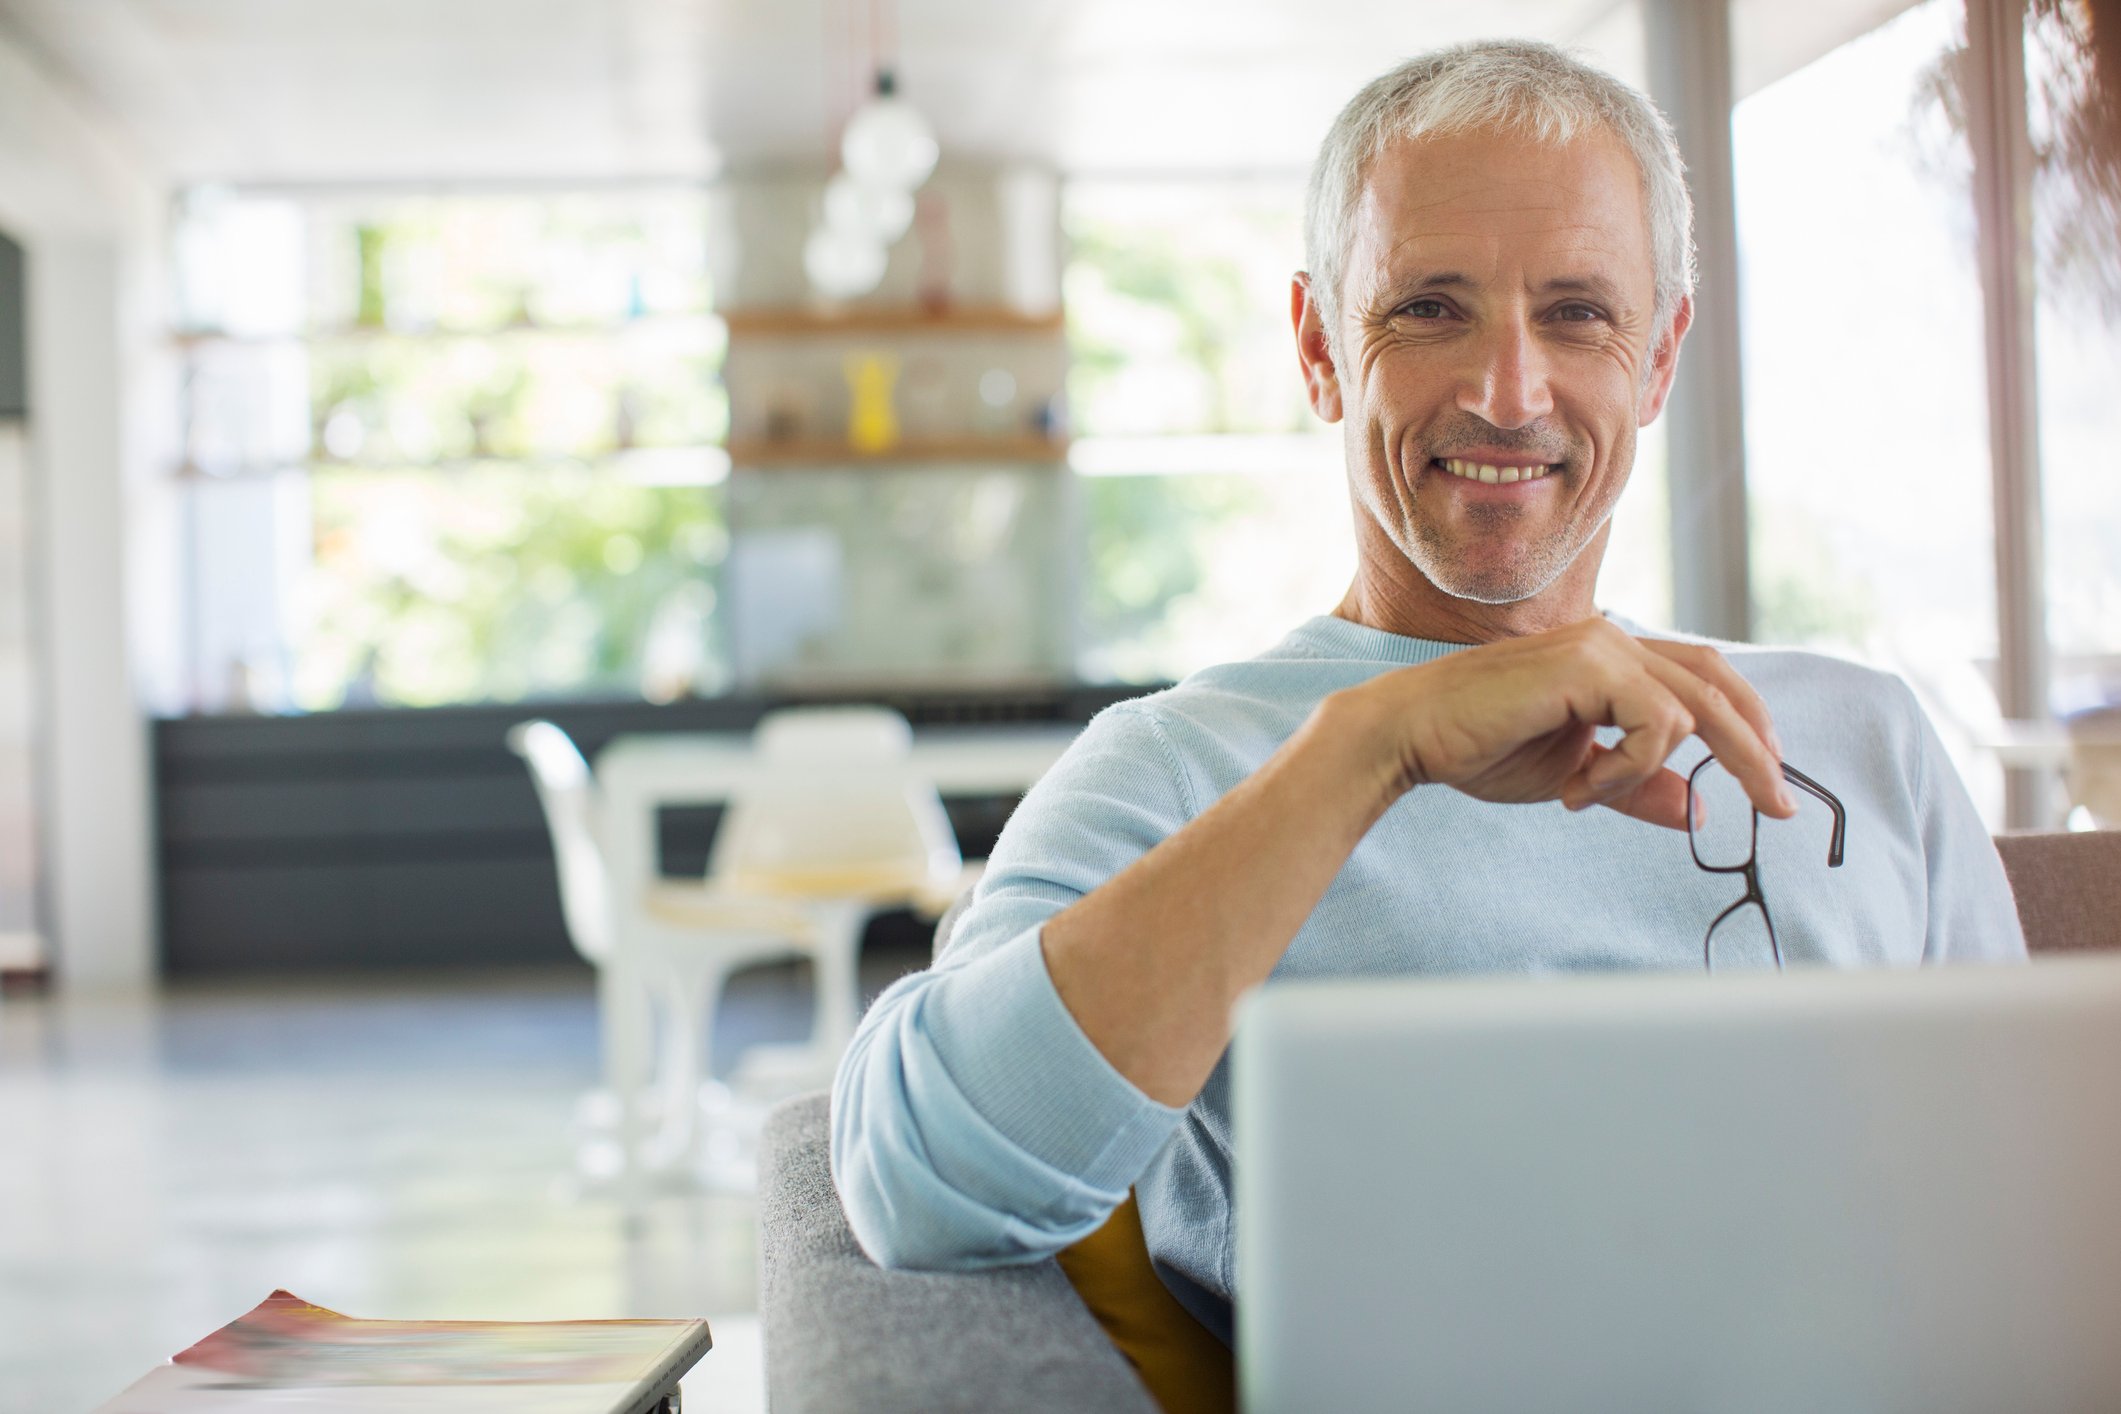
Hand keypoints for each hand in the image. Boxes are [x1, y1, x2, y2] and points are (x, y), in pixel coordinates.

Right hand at [1343, 618, 1795, 831]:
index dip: (1748, 727)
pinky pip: (1655, 724)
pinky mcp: (1588, 664)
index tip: (1769, 785)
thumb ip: (1636, 786)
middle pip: (1719, 685)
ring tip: (1586, 793)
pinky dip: (1628, 767)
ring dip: (1649, 769)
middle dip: (1756, 751)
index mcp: (1613, 659)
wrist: (1413, 735)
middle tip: (1778, 805)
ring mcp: (1602, 645)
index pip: (1705, 678)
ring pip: (1692, 711)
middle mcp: (1615, 640)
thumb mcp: (1576, 777)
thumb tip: (1697, 809)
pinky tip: (1577, 785)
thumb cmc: (1479, 749)